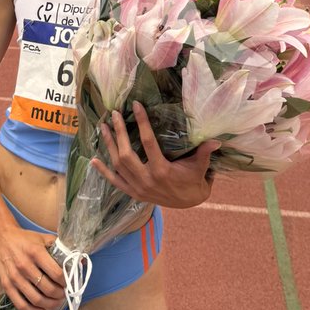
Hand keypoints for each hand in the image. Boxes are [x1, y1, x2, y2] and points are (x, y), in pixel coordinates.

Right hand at [0, 224, 65, 309]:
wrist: (1, 237)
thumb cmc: (25, 238)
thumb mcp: (44, 238)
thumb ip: (61, 249)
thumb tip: (81, 260)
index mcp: (36, 252)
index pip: (56, 273)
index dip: (66, 282)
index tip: (69, 283)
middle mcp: (25, 266)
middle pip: (48, 289)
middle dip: (60, 295)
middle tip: (64, 294)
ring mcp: (15, 278)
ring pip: (36, 299)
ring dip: (50, 305)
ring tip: (57, 303)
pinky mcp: (6, 286)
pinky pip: (21, 305)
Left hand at [91, 102, 219, 208]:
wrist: (189, 203)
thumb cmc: (194, 179)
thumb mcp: (201, 166)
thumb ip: (205, 152)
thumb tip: (216, 139)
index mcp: (162, 170)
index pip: (148, 142)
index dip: (141, 122)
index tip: (135, 106)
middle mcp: (146, 180)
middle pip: (126, 154)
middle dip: (118, 133)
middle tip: (114, 114)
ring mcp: (138, 188)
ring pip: (118, 165)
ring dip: (109, 146)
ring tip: (103, 127)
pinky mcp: (133, 193)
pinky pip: (114, 182)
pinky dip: (103, 172)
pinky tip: (93, 160)